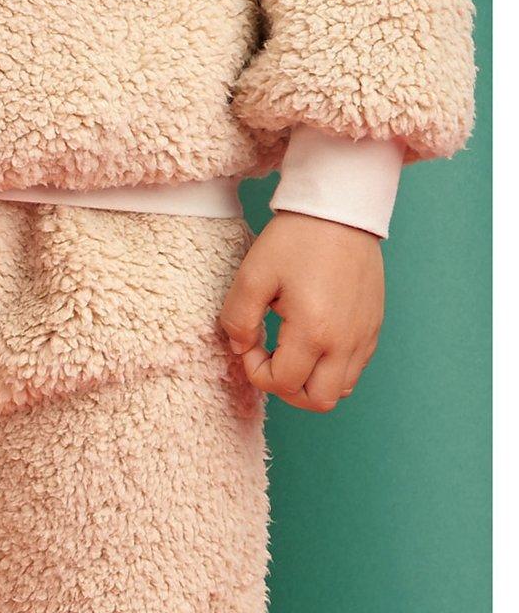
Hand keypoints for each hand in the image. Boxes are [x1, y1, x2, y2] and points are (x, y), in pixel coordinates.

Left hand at [218, 212, 383, 412]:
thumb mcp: (252, 275)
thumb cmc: (295, 240)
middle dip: (287, 390)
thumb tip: (241, 348)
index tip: (249, 343)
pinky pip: (355, 367)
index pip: (283, 384)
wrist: (340, 212)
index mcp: (314, 332)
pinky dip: (331, 368)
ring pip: (341, 389)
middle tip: (270, 360)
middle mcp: (346, 342)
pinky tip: (311, 341)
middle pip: (318, 400)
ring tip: (290, 352)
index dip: (256, 372)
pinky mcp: (374, 326)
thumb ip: (238, 319)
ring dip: (311, 382)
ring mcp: (365, 336)